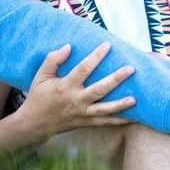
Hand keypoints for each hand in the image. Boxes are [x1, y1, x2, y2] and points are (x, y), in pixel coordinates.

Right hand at [16, 42, 134, 138]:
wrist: (35, 124)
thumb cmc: (39, 96)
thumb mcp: (40, 76)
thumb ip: (53, 60)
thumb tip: (68, 46)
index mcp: (65, 86)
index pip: (83, 69)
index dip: (96, 56)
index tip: (108, 45)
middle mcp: (76, 100)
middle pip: (99, 90)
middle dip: (115, 79)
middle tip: (130, 69)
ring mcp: (82, 113)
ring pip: (104, 109)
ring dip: (120, 105)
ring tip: (135, 99)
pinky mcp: (86, 122)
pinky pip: (105, 122)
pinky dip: (119, 121)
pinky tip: (133, 119)